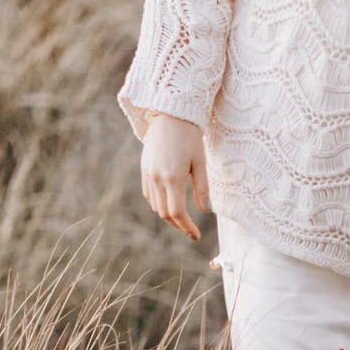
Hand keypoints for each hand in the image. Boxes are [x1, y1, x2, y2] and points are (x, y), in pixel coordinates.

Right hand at [140, 113, 208, 239]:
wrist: (171, 114)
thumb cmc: (190, 137)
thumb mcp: (201, 162)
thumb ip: (202, 188)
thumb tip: (205, 210)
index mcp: (173, 177)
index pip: (177, 213)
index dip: (187, 227)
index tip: (196, 235)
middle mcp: (157, 178)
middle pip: (164, 213)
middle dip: (178, 225)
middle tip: (191, 230)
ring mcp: (148, 173)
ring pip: (155, 206)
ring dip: (168, 216)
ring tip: (182, 219)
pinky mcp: (144, 168)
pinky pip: (149, 194)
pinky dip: (158, 203)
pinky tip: (169, 204)